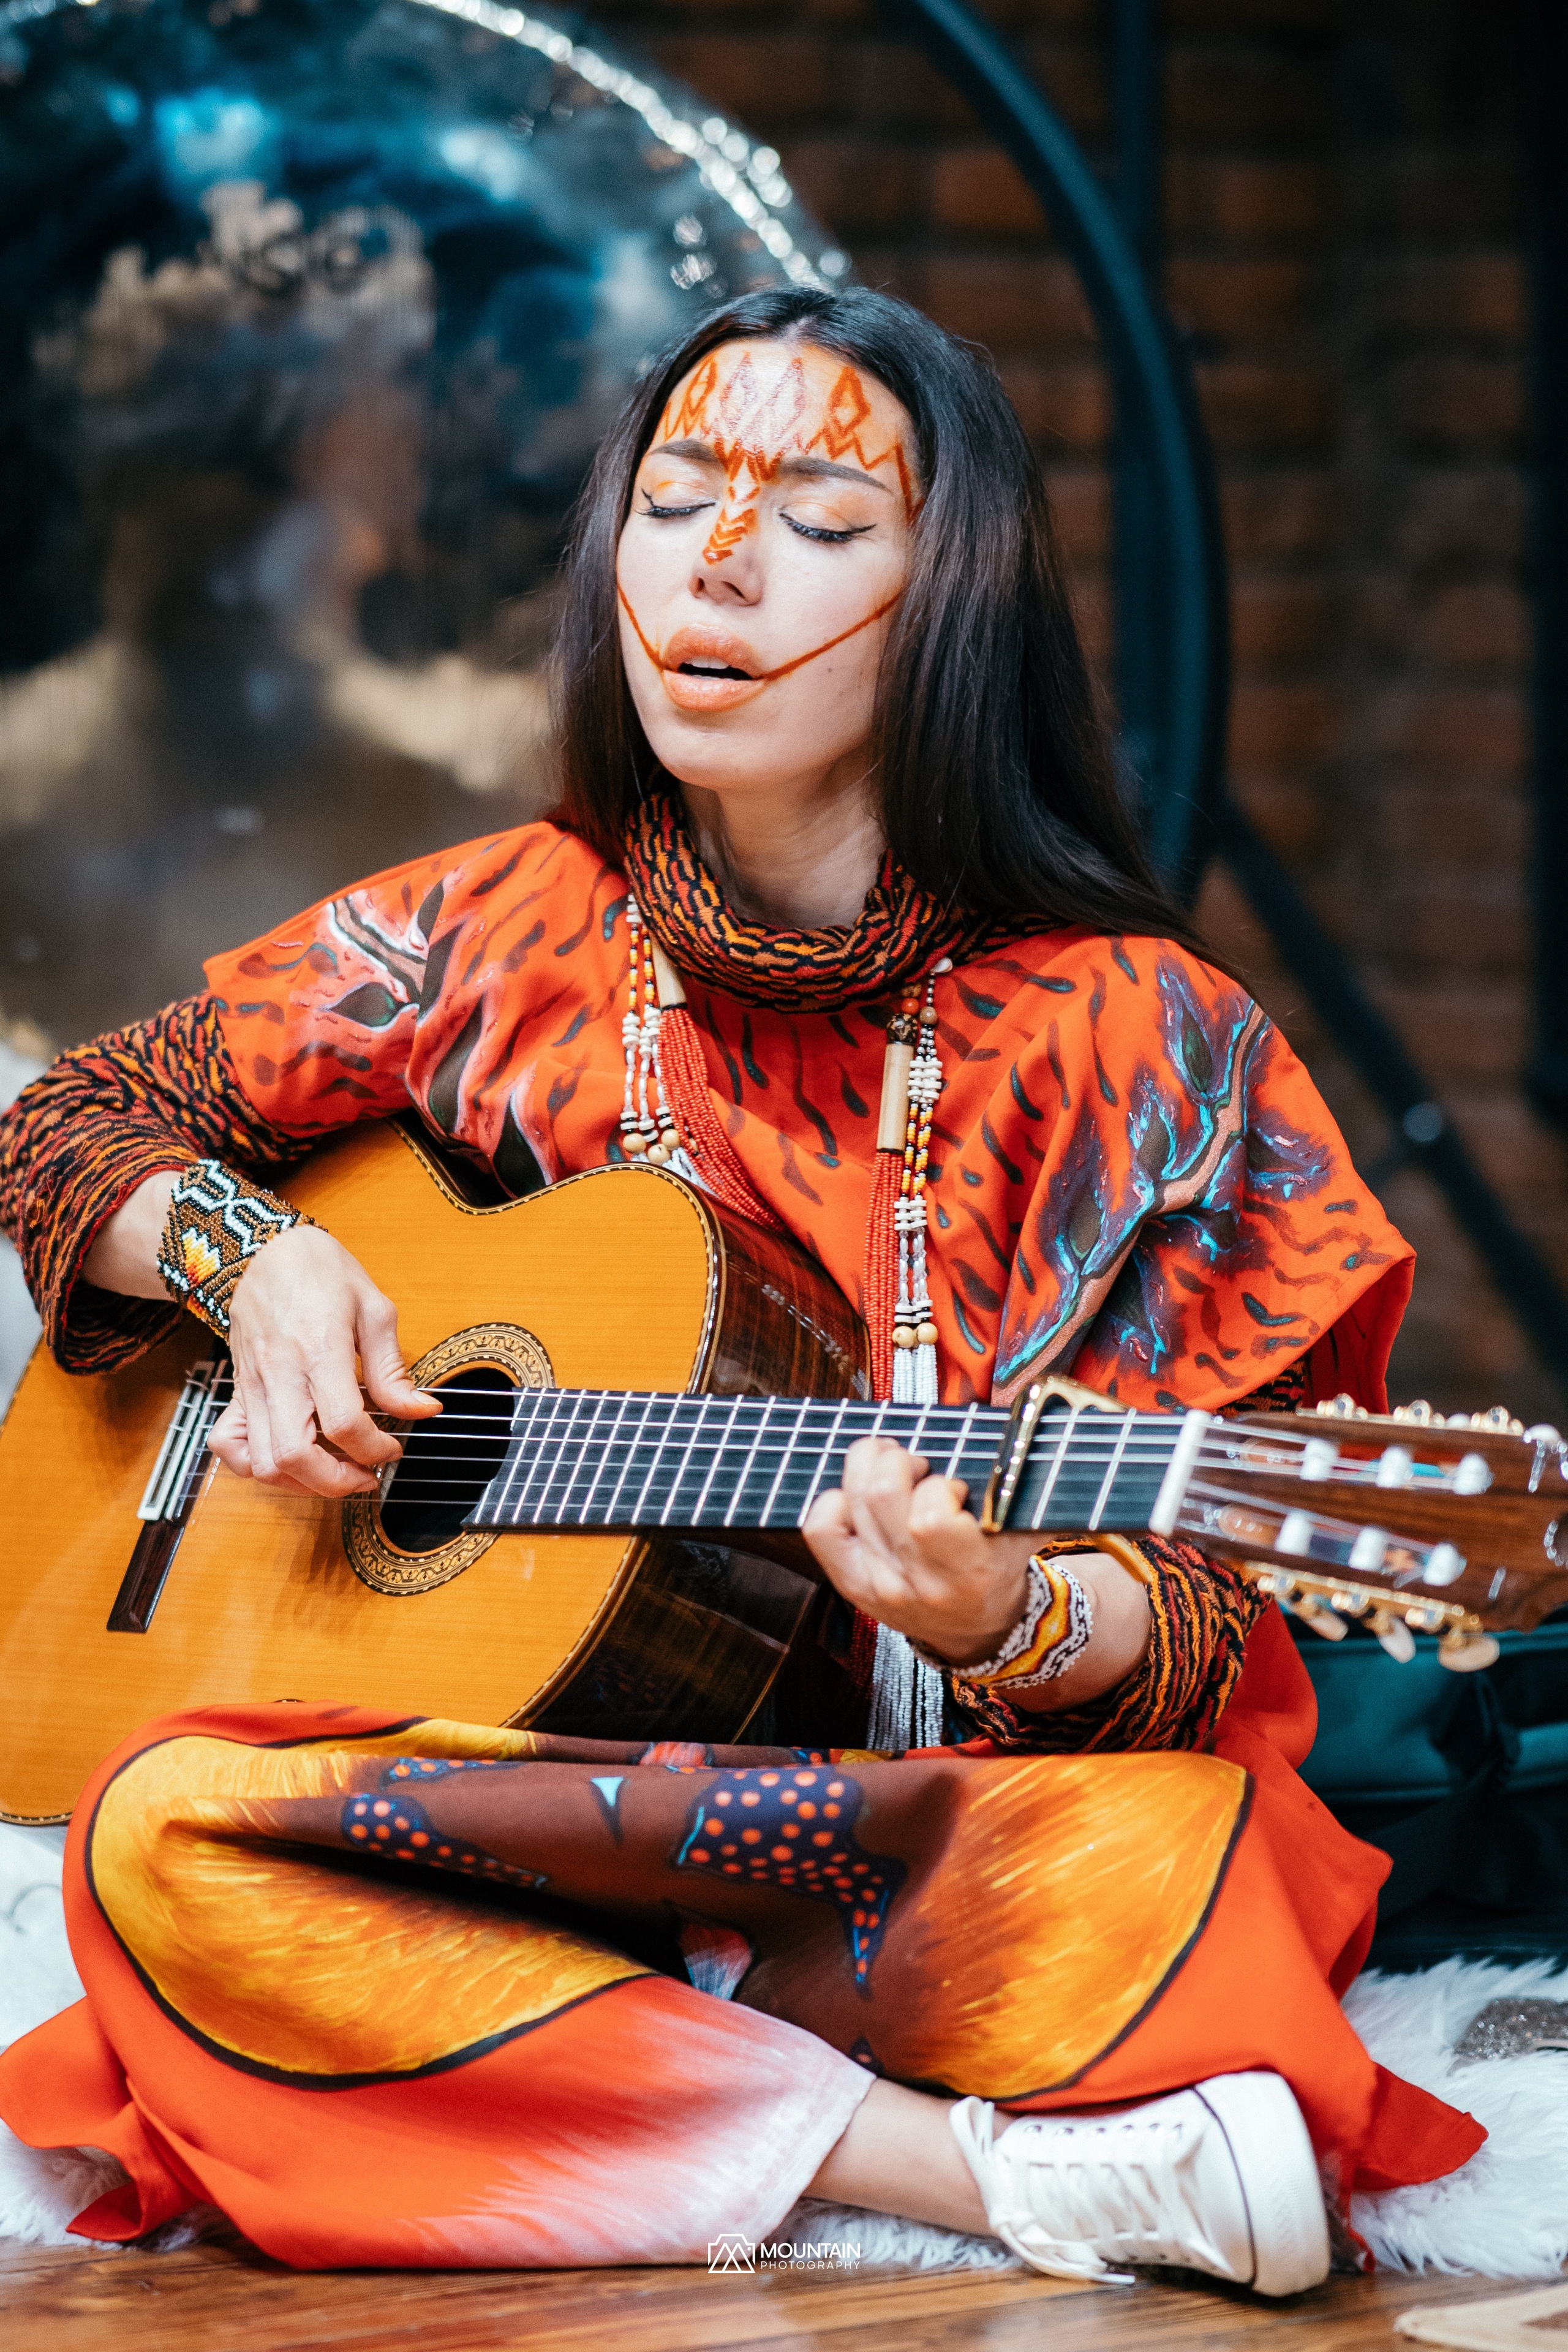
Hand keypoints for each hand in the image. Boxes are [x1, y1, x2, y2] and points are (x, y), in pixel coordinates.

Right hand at [207, 1225, 437, 1497]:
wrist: (262, 1250)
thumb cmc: (320, 1272)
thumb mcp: (373, 1309)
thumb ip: (392, 1369)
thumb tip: (423, 1410)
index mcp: (319, 1349)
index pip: (344, 1422)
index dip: (375, 1449)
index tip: (392, 1448)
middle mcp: (279, 1373)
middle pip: (296, 1455)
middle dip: (336, 1481)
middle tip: (365, 1475)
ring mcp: (252, 1386)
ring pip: (262, 1461)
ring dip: (301, 1483)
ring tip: (334, 1472)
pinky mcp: (236, 1390)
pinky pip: (228, 1445)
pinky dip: (256, 1466)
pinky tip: (289, 1460)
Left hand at [802, 1437, 1150, 1706]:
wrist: (978, 1629)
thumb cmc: (1000, 1565)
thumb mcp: (1026, 1530)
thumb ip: (1029, 1485)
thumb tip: (1033, 1427)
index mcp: (967, 1571)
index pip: (930, 1514)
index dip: (941, 1484)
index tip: (956, 1484)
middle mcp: (915, 1582)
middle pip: (880, 1493)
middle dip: (900, 1459)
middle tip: (919, 1464)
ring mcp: (877, 1584)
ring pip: (849, 1498)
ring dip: (870, 1466)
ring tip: (896, 1469)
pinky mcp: (850, 1583)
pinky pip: (821, 1527)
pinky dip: (836, 1499)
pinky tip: (862, 1499)